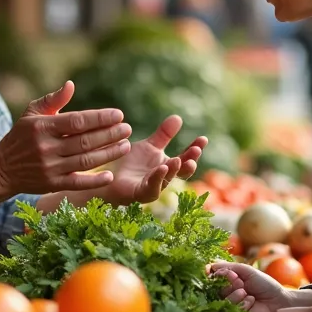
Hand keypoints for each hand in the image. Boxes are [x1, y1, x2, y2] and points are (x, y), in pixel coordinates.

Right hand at [0, 81, 131, 193]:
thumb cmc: (21, 136)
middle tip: (127, 129)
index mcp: (43, 127)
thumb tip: (71, 85)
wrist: (1, 169)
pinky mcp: (51, 185)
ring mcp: (49, 168)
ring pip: (85, 161)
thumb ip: (53, 99)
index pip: (77, 121)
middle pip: (85, 141)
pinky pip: (77, 183)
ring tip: (126, 145)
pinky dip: (94, 181)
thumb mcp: (31, 113)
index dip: (100, 118)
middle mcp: (46, 148)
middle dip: (109, 135)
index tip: (119, 114)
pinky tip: (110, 175)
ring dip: (108, 154)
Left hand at [91, 115, 207, 205]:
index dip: (195, 150)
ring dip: (174, 170)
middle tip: (196, 151)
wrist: (108, 175)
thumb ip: (164, 134)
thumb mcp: (150, 146)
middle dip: (190, 162)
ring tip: (178, 159)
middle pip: (181, 172)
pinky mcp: (139, 194)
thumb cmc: (131, 163)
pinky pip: (151, 188)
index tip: (203, 139)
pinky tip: (162, 168)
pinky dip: (157, 179)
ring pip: (167, 180)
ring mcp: (152, 187)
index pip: (186, 158)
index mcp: (168, 166)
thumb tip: (178, 117)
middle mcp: (163, 178)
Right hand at [209, 262, 311, 311]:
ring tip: (245, 292)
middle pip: (216, 289)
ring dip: (234, 294)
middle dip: (228, 284)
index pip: (215, 278)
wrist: (280, 302)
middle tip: (240, 283)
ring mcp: (232, 307)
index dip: (219, 275)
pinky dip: (242, 303)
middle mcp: (229, 294)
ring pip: (223, 300)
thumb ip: (228, 267)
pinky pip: (231, 310)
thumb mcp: (247, 271)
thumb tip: (209, 265)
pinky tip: (252, 301)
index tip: (228, 273)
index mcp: (230, 282)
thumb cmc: (265, 285)